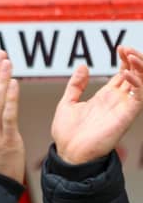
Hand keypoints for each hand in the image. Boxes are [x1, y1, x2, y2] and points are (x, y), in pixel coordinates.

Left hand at [51, 45, 142, 163]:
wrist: (68, 154)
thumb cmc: (67, 134)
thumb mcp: (67, 103)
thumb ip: (76, 85)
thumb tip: (82, 66)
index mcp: (105, 97)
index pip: (123, 74)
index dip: (125, 59)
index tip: (120, 48)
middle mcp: (117, 101)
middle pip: (136, 75)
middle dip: (135, 59)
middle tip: (126, 48)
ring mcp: (123, 108)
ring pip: (142, 82)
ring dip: (140, 67)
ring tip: (130, 55)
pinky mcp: (126, 116)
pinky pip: (139, 96)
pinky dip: (137, 82)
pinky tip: (126, 73)